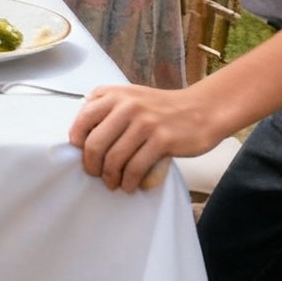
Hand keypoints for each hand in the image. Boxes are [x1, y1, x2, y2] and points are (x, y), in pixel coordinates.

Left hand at [69, 83, 219, 192]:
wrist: (202, 109)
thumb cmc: (162, 108)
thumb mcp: (131, 97)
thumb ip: (107, 108)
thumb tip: (82, 134)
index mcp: (115, 95)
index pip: (83, 119)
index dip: (78, 142)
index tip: (81, 154)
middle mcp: (127, 106)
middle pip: (95, 143)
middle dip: (91, 165)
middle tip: (95, 174)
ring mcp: (145, 123)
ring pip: (114, 158)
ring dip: (110, 177)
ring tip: (113, 183)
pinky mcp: (161, 140)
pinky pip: (135, 167)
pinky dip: (129, 181)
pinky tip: (130, 185)